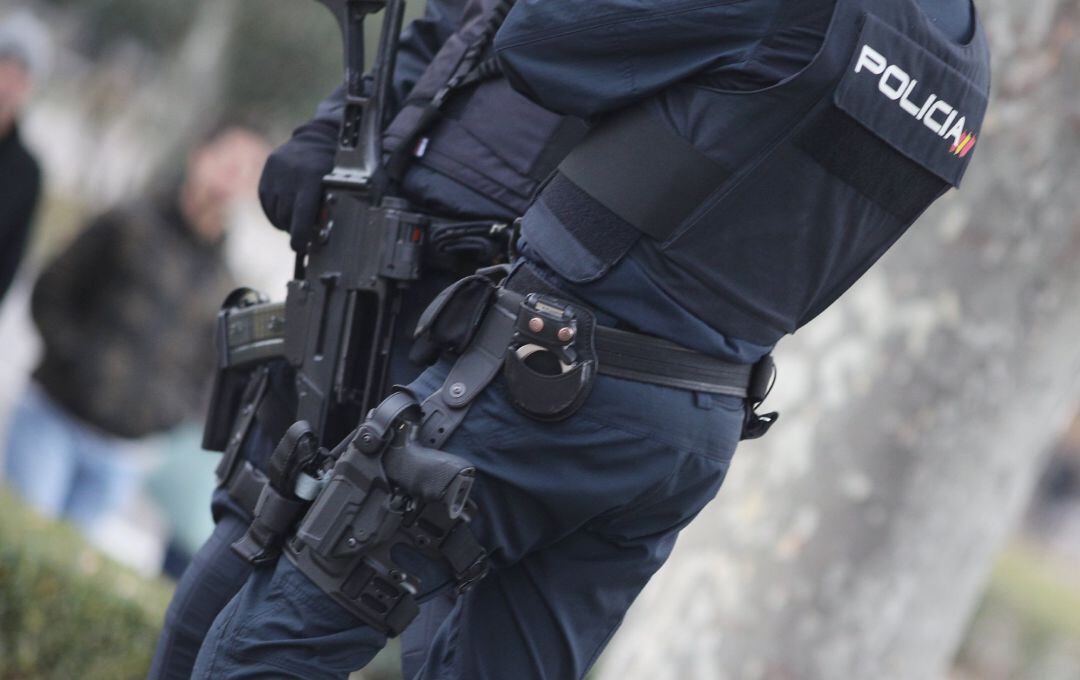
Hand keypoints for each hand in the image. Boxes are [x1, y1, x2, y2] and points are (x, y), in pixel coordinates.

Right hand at [258, 120, 336, 252]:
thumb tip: (315, 236)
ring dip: (284, 222)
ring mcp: (274, 171)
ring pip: (275, 211)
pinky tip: (286, 212)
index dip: (300, 235)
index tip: (300, 247)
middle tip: (303, 235)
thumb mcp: (336, 186)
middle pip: (286, 215)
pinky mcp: (266, 172)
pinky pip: (266, 202)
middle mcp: (289, 173)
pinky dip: (275, 212)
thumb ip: (327, 209)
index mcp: (311, 177)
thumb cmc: (333, 169)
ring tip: (296, 221)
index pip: (302, 215)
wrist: (317, 139)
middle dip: (294, 229)